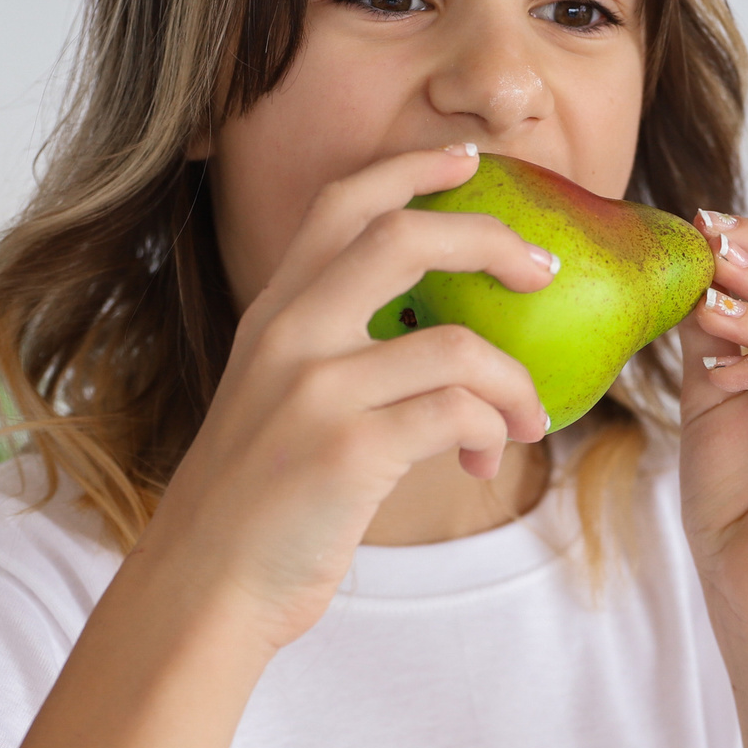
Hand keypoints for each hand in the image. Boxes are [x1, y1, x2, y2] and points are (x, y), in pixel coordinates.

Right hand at [135, 145, 552, 651]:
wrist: (204, 588)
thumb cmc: (257, 503)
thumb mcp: (276, 399)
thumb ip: (333, 353)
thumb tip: (442, 339)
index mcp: (274, 313)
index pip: (343, 202)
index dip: (413, 166)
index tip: (469, 160)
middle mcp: (290, 335)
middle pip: (405, 236)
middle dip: (492, 241)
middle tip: (543, 270)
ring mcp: (317, 391)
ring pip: (457, 346)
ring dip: (515, 383)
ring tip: (528, 419)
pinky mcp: (349, 452)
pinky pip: (458, 414)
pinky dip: (493, 433)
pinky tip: (485, 462)